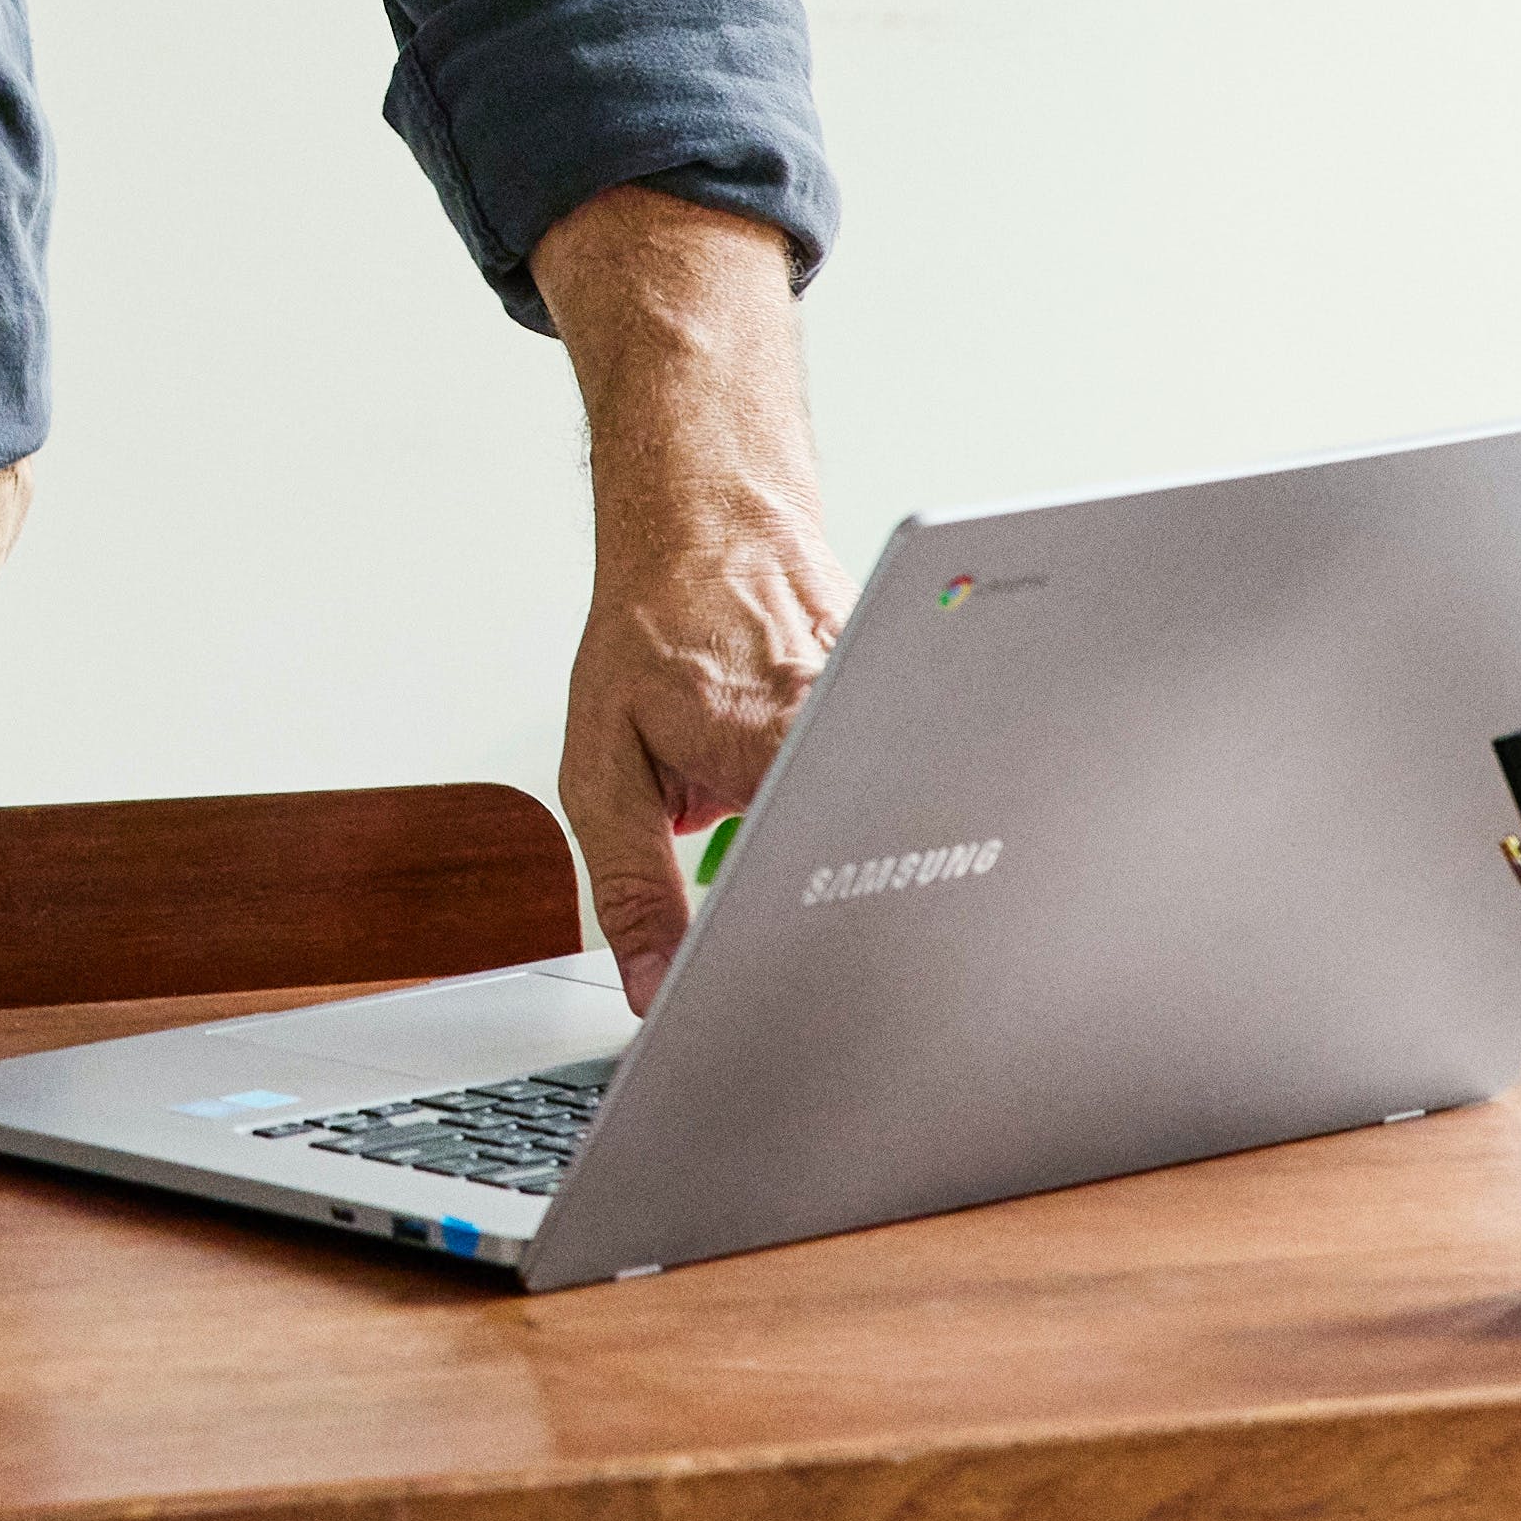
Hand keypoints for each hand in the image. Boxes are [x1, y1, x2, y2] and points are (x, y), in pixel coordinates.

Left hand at [528, 185, 849, 1014]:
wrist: (711, 523)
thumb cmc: (651, 634)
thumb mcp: (601, 763)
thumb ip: (630, 885)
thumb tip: (651, 989)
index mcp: (765, 750)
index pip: (814, 878)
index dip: (804, 949)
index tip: (786, 996)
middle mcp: (844, 734)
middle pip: (871, 863)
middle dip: (844, 923)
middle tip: (818, 949)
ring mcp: (893, 715)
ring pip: (898, 828)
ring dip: (861, 861)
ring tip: (835, 861)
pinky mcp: (919, 709)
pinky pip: (908, 788)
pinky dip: (879, 814)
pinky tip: (860, 802)